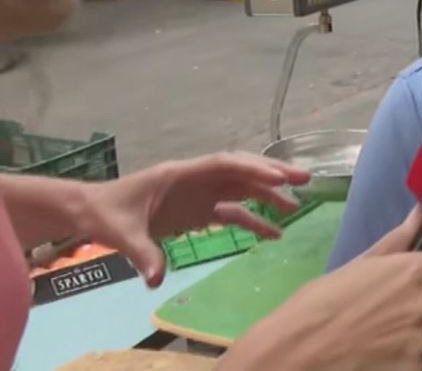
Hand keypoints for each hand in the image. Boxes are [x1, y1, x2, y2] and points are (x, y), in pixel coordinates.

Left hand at [77, 152, 309, 285]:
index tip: (279, 177)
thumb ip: (143, 253)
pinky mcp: (199, 211)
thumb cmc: (107, 214)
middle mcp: (197, 179)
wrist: (93, 212)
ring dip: (269, 196)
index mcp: (181, 174)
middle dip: (272, 173)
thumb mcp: (122, 233)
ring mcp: (200, 194)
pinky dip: (254, 221)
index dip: (253, 168)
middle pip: (241, 171)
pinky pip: (233, 212)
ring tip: (296, 208)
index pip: (224, 164)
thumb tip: (155, 280)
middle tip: (304, 178)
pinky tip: (274, 234)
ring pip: (242, 189)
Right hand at [219, 206, 421, 370]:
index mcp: (416, 273)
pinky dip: (398, 358)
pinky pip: (413, 360)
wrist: (291, 357)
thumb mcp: (356, 265)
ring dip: (407, 331)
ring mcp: (420, 343)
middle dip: (418, 302)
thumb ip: (398, 241)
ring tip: (370, 334)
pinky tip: (369, 355)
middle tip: (382, 308)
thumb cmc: (317, 305)